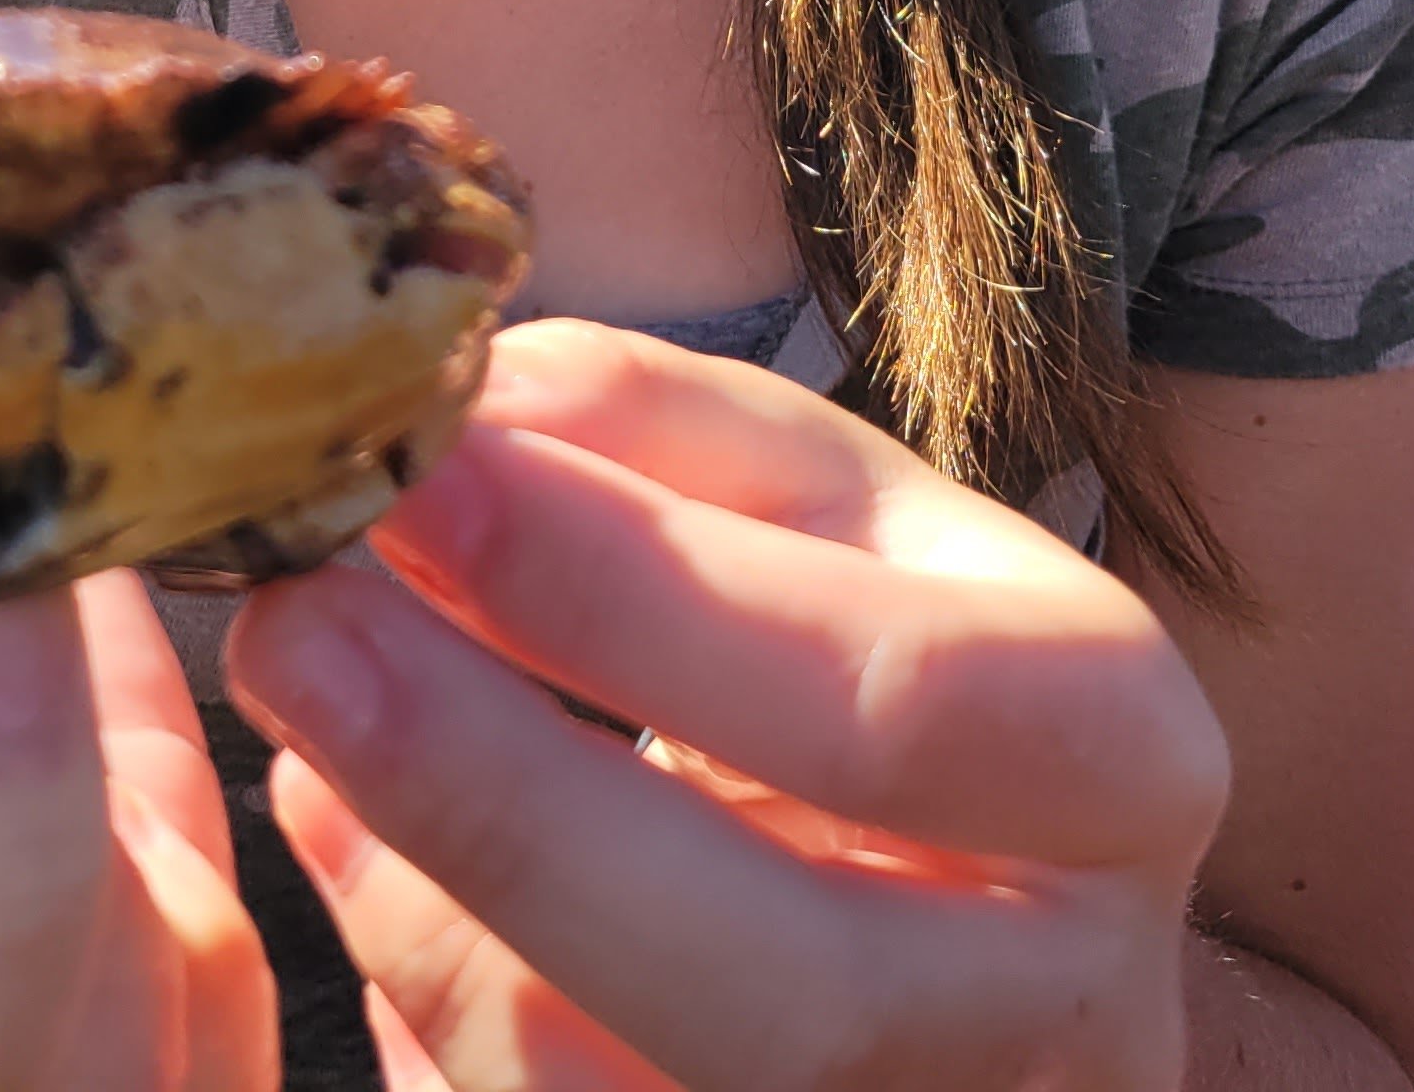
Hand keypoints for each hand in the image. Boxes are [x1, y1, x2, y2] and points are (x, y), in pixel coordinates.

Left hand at [225, 323, 1227, 1091]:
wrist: (977, 929)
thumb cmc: (882, 679)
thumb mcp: (837, 522)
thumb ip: (661, 435)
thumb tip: (465, 402)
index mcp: (1116, 766)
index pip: (894, 699)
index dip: (639, 591)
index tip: (423, 468)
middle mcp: (1068, 1010)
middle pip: (788, 980)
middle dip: (506, 798)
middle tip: (297, 623)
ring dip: (432, 908)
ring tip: (301, 717)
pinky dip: (433, 1005)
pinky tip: (353, 849)